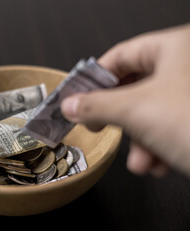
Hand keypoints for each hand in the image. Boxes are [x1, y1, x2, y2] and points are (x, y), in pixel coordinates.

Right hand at [61, 24, 189, 177]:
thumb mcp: (135, 111)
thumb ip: (95, 105)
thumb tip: (71, 105)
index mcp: (177, 48)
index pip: (120, 55)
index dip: (95, 77)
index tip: (79, 96)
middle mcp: (189, 66)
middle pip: (135, 87)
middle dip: (120, 119)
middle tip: (102, 127)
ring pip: (152, 112)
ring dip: (140, 140)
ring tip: (140, 159)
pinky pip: (170, 125)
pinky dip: (159, 146)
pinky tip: (158, 163)